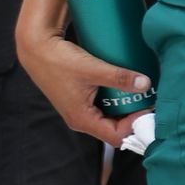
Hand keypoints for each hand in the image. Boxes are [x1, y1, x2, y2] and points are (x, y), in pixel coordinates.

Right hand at [15, 27, 150, 149]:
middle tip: (148, 99)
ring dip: (124, 107)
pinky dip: (115, 98)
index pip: (117, 136)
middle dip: (133, 116)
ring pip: (109, 116)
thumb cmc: (58, 60)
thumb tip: (145, 83)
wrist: (36, 48)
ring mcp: (79, 109)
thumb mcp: (92, 68)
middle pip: (114, 128)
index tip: (147, 107)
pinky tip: (124, 85)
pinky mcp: (78, 98)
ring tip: (139, 92)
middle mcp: (80, 119)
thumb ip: (119, 77)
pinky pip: (102, 105)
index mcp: (82, 119)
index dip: (135, 125)